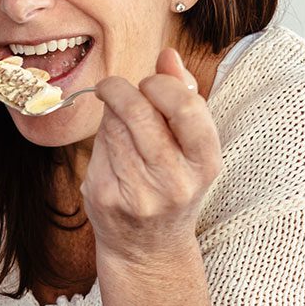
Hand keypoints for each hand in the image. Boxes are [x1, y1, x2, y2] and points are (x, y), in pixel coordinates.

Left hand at [82, 47, 222, 264]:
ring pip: (114, 126)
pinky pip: (98, 147)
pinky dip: (102, 139)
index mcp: (205, 163)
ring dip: (111, 113)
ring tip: (119, 122)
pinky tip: (111, 150)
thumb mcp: (192, 148)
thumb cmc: (173, 185)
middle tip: (115, 88)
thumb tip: (167, 55)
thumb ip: (184, 97)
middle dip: (122, 90)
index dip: (161, 85)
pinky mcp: (107, 197)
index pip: (185, 107)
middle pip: (140, 112)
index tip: (149, 83)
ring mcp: (139, 193)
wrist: (148, 250)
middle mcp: (176, 182)